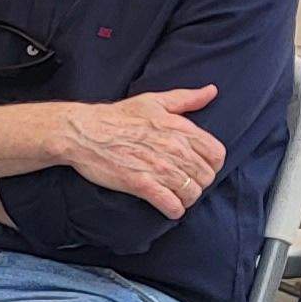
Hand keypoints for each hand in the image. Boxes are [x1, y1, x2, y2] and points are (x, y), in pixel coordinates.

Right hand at [55, 87, 227, 218]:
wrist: (84, 132)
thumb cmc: (118, 116)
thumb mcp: (155, 100)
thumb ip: (186, 98)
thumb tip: (211, 91)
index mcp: (179, 129)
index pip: (217, 154)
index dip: (212, 164)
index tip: (200, 166)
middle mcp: (173, 149)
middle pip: (206, 177)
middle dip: (199, 183)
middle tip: (185, 183)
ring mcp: (158, 168)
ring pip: (191, 193)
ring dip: (187, 199)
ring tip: (177, 196)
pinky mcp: (141, 184)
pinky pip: (171, 205)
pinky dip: (174, 210)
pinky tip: (169, 208)